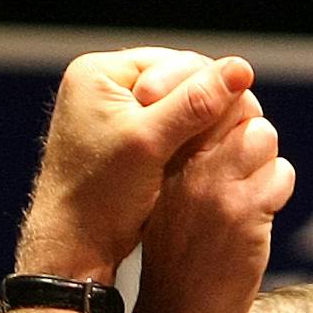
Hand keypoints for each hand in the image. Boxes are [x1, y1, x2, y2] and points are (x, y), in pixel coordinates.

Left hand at [16, 49, 257, 282]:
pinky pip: (159, 134)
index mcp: (98, 73)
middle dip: (203, 107)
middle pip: (172, 83)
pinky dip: (181, 146)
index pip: (172, 62)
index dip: (209, 84)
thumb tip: (241, 69)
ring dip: (195, 128)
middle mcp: (99, 88)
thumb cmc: (100, 198)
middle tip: (238, 128)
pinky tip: (198, 162)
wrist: (70, 250)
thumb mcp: (150, 144)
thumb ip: (195, 104)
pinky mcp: (114, 145)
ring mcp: (106, 117)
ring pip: (169, 111)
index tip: (242, 107)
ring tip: (221, 147)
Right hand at [121, 90, 296, 312]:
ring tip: (254, 189)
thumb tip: (230, 116)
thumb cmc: (177, 258)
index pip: (205, 100)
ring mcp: (219, 190)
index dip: (227, 109)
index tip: (229, 137)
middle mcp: (190, 168)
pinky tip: (262, 212)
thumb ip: (189, 158)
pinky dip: (279, 189)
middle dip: (250, 130)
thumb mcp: (167, 200)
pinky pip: (281, 174)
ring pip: (262, 136)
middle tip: (247, 163)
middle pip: (239, 109)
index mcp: (166, 160)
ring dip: (266, 159)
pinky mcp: (248, 214)